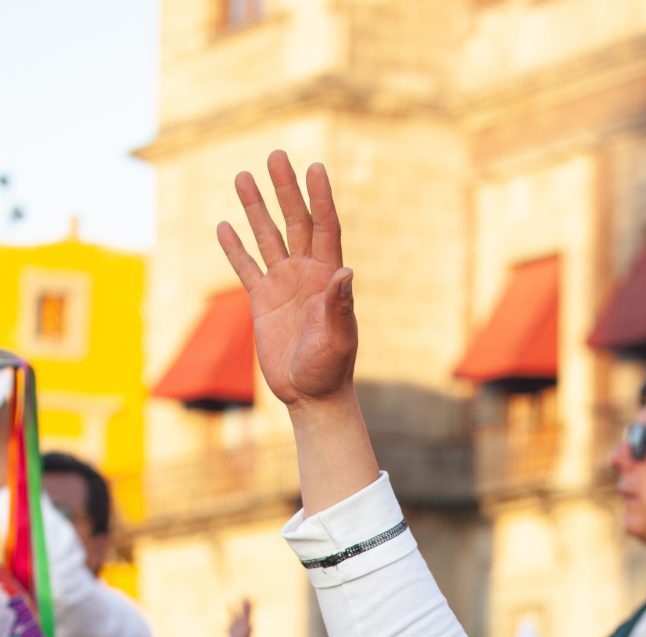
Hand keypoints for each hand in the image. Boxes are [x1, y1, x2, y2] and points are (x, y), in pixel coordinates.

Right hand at [217, 152, 357, 409]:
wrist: (310, 395)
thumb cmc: (330, 368)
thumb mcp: (338, 338)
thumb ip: (339, 305)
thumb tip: (346, 271)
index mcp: (328, 277)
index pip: (325, 228)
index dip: (320, 198)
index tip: (315, 168)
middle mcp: (306, 274)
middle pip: (294, 222)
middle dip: (285, 190)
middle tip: (275, 156)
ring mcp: (283, 285)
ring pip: (267, 237)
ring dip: (256, 209)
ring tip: (243, 176)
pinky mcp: (262, 302)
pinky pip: (246, 268)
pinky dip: (235, 249)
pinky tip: (223, 226)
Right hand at [228, 597, 253, 636]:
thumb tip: (252, 625)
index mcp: (245, 635)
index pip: (247, 618)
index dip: (248, 608)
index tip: (248, 596)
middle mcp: (242, 636)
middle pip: (242, 618)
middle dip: (243, 607)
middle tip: (244, 594)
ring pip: (234, 624)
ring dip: (233, 614)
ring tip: (229, 602)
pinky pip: (228, 634)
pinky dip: (226, 628)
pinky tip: (224, 626)